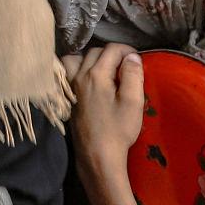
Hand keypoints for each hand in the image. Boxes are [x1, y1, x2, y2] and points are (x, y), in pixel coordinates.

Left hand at [64, 44, 146, 204]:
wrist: (97, 155)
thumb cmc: (118, 130)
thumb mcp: (133, 102)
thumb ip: (133, 75)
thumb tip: (132, 57)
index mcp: (97, 75)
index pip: (112, 49)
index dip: (127, 50)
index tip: (137, 60)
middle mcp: (79, 76)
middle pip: (94, 52)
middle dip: (111, 54)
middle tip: (125, 66)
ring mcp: (71, 87)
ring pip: (75, 59)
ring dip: (90, 59)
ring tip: (105, 70)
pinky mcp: (68, 98)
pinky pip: (68, 73)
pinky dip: (78, 69)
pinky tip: (90, 82)